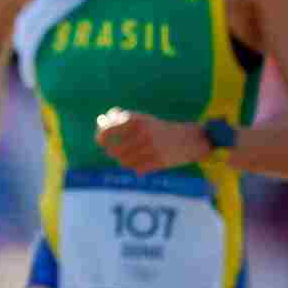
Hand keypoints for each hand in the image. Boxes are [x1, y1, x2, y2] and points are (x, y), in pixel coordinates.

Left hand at [95, 108, 209, 173]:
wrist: (188, 139)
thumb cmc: (158, 128)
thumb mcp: (141, 118)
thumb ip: (120, 118)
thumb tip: (101, 121)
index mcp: (137, 119)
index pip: (108, 130)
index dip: (101, 136)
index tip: (99, 140)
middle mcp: (142, 133)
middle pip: (114, 150)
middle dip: (111, 151)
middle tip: (112, 150)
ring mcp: (150, 148)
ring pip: (124, 161)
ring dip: (124, 160)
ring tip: (129, 155)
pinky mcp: (158, 162)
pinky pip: (136, 169)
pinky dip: (135, 166)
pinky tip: (141, 161)